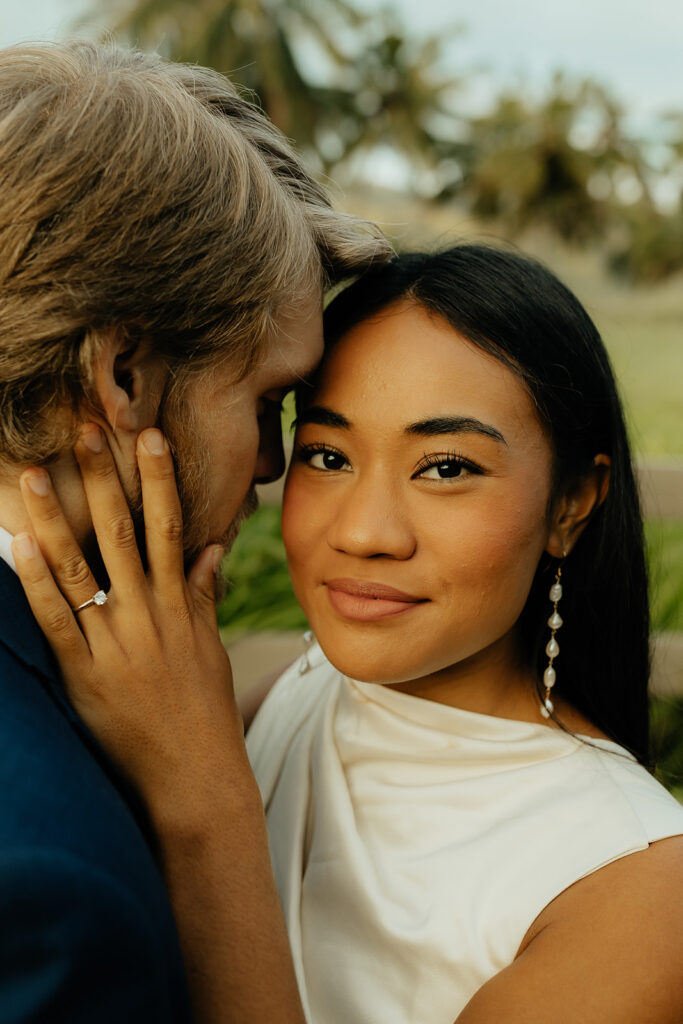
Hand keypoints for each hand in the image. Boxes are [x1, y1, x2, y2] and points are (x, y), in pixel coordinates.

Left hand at [12, 425, 255, 829]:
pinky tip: (18, 548)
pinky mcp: (85, 675)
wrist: (194, 777)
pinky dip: (37, 584)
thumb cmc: (204, 711)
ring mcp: (115, 643)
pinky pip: (57, 621)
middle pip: (122, 534)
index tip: (149, 436)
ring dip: (54, 519)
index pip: (169, 527)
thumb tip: (210, 547)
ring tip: (32, 477)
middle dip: (102, 480)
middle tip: (85, 431)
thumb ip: (203, 594)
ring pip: (81, 569)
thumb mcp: (210, 648)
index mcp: (179, 606)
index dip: (158, 480)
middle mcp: (148, 615)